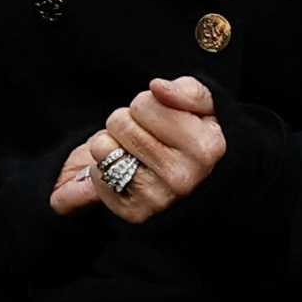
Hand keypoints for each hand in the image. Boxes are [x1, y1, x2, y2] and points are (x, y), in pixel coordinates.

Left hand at [46, 76, 228, 221]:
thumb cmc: (195, 137)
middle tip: (146, 136)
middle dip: (127, 122)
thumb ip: (186, 91)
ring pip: (103, 147)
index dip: (147, 105)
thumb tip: (158, 88)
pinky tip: (127, 172)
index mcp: (204, 147)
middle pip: (120, 123)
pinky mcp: (134, 213)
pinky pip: (97, 174)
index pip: (143, 104)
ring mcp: (158, 199)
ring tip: (135, 153)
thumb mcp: (203, 107)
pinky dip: (104, 169)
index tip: (163, 119)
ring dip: (113, 144)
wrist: (194, 184)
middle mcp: (183, 178)